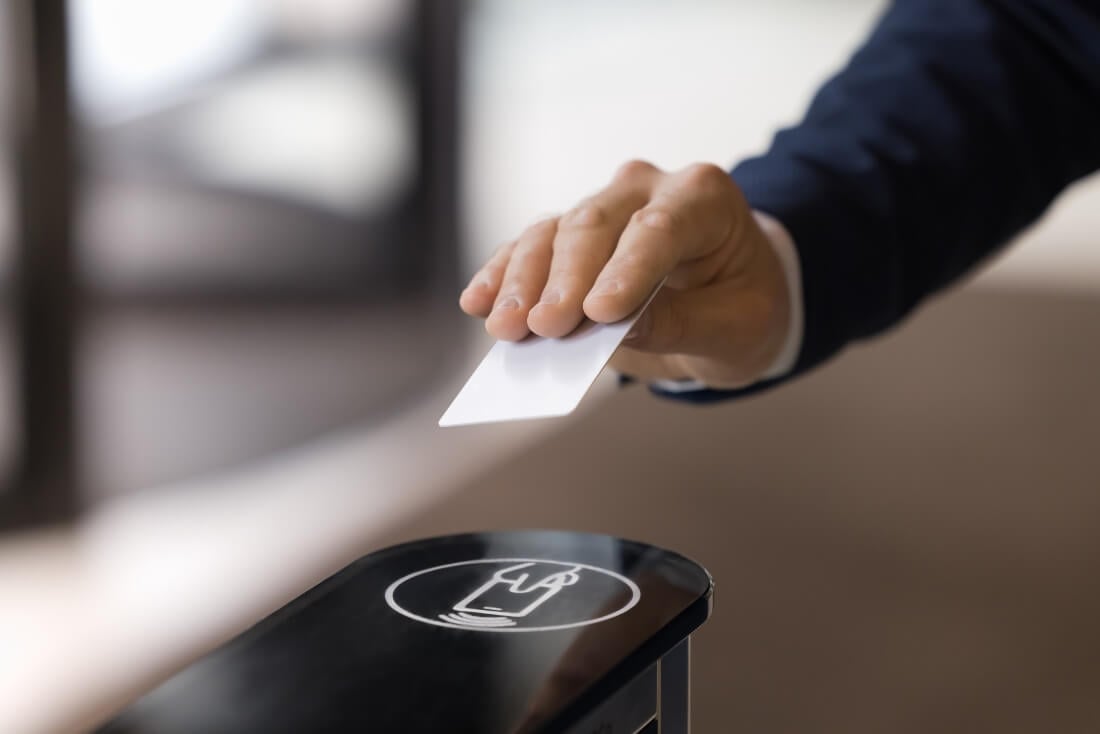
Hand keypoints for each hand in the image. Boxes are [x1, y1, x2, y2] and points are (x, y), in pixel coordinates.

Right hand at [459, 160, 790, 387]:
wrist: (732, 299)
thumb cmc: (743, 308)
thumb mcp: (735, 327)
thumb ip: (681, 323)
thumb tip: (619, 327)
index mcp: (704, 198)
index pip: (659, 228)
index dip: (626, 270)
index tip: (598, 314)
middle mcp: (646, 189)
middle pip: (594, 226)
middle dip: (564, 280)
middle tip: (545, 327)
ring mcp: (603, 208)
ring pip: (552, 233)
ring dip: (523, 282)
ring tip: (506, 328)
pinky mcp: (568, 237)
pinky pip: (527, 248)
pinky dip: (502, 275)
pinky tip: (478, 302)